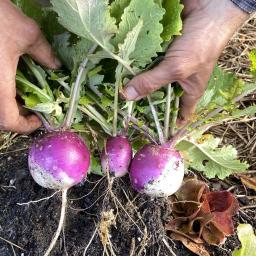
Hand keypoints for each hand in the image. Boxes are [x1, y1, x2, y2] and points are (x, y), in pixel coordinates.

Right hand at [0, 0, 59, 133]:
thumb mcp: (26, 32)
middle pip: (0, 115)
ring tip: (25, 94)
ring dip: (10, 103)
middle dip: (19, 114)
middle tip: (35, 107)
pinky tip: (11, 80)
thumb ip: (44, 53)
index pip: (8, 121)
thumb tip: (56, 66)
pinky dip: (2, 92)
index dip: (25, 126)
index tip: (39, 120)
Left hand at [124, 0, 247, 123]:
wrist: (207, 9)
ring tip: (115, 94)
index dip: (167, 126)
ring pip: (147, 80)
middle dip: (142, 104)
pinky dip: (133, 66)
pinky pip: (143, 63)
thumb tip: (127, 96)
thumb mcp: (177, 69)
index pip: (178, 116)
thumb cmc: (201, 44)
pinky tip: (118, 72)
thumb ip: (152, 82)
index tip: (149, 132)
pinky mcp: (158, 53)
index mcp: (187, 92)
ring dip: (134, 84)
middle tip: (122, 111)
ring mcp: (166, 67)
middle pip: (157, 98)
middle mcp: (176, 82)